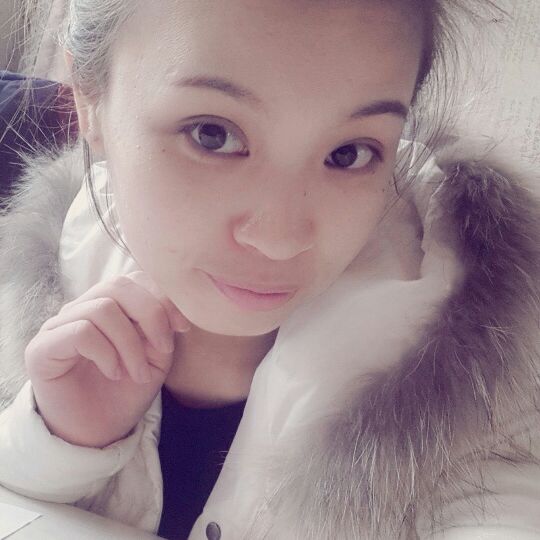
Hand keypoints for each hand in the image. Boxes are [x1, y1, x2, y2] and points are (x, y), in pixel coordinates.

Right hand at [24, 271, 190, 447]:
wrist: (100, 432)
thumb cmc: (128, 390)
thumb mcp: (156, 354)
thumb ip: (162, 324)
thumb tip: (171, 300)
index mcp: (109, 306)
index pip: (134, 280)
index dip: (162, 297)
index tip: (183, 327)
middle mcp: (81, 309)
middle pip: (118, 286)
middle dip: (150, 315)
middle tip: (163, 349)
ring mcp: (59, 326)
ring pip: (103, 309)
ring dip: (130, 344)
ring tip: (137, 373)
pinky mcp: (42, 348)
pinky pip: (80, 331)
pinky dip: (106, 353)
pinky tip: (113, 374)